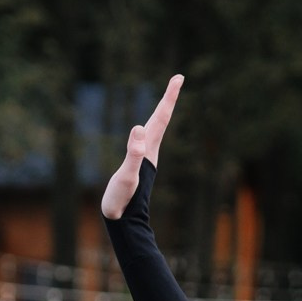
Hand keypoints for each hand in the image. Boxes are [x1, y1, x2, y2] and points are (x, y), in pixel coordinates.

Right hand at [100, 74, 182, 219]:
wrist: (123, 222)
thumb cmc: (122, 201)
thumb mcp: (126, 176)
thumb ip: (133, 153)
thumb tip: (138, 129)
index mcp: (148, 150)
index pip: (160, 118)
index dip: (169, 97)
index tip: (179, 77)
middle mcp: (150, 150)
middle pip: (162, 119)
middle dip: (169, 98)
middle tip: (178, 78)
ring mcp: (145, 157)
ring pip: (157, 128)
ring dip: (162, 110)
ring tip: (168, 96)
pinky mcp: (138, 164)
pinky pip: (148, 138)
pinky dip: (151, 126)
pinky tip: (149, 128)